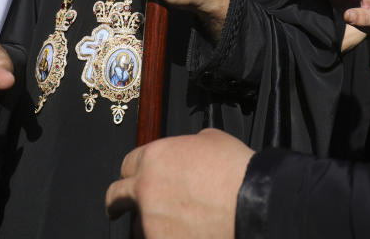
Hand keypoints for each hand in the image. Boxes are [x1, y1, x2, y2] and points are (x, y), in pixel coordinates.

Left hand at [106, 128, 253, 238]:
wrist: (253, 205)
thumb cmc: (238, 173)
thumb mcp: (212, 140)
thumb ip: (188, 145)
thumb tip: (188, 151)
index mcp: (155, 157)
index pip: (127, 164)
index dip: (132, 172)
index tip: (132, 180)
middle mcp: (146, 189)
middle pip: (116, 196)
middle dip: (118, 202)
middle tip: (119, 207)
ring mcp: (151, 221)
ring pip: (137, 226)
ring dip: (149, 224)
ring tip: (171, 225)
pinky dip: (166, 237)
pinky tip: (186, 233)